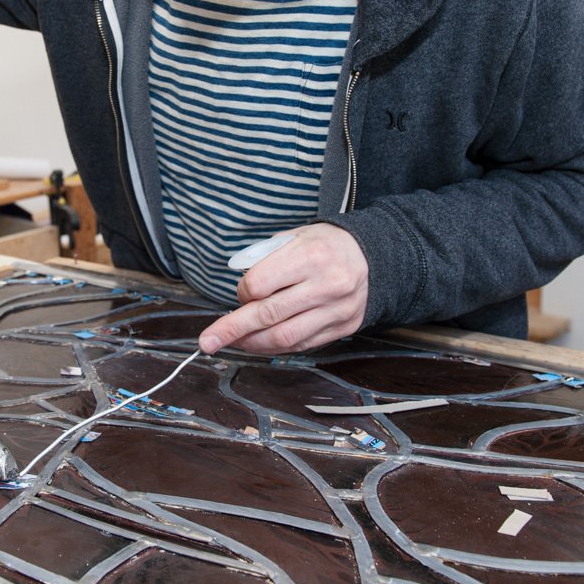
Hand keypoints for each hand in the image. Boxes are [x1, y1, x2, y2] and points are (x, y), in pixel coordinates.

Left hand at [197, 223, 368, 354]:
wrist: (375, 256)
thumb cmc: (326, 244)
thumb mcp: (295, 237)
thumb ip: (265, 259)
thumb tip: (240, 293)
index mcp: (311, 256)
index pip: (260, 283)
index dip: (242, 291)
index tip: (242, 290)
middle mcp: (326, 284)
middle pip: (268, 314)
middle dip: (232, 329)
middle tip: (208, 341)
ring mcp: (336, 310)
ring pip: (284, 336)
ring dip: (253, 343)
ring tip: (233, 343)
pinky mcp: (342, 328)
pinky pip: (302, 345)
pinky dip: (277, 347)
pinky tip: (261, 344)